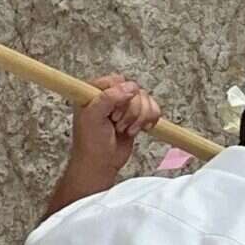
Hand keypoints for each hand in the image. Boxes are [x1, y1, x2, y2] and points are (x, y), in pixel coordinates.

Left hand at [64, 75, 160, 196]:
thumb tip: (129, 87)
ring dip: (140, 117)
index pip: (116, 80)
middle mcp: (110, 96)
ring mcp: (124, 106)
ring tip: (125, 129)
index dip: (120, 95)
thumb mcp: (92, 117)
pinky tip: (140, 129)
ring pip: (146, 98)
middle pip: (134, 89)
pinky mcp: (136, 116)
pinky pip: (153, 108)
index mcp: (94, 92)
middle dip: (130, 109)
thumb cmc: (90, 143)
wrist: (100, 164)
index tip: (112, 111)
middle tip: (116, 123)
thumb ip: (108, 98)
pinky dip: (150, 118)